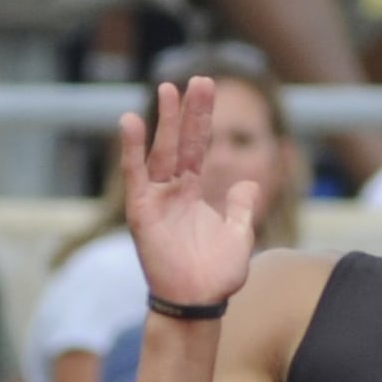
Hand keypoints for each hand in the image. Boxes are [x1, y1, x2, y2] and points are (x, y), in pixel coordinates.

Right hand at [120, 77, 259, 307]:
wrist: (198, 302)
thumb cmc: (216, 276)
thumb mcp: (239, 235)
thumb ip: (242, 207)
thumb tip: (249, 182)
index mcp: (194, 193)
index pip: (198, 147)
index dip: (203, 119)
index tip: (207, 88)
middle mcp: (173, 191)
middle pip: (181, 142)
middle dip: (189, 111)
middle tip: (198, 79)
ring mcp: (156, 199)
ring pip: (161, 152)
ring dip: (164, 121)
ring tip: (168, 88)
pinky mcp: (142, 212)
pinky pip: (136, 176)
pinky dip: (132, 150)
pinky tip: (131, 121)